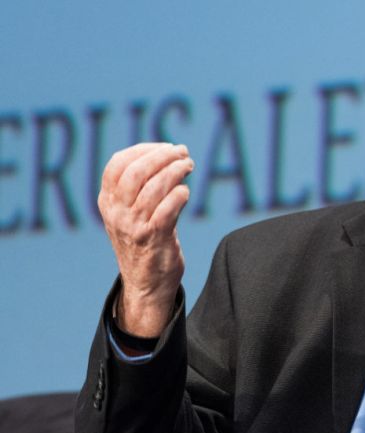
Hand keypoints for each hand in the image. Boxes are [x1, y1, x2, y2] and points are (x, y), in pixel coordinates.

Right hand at [98, 143, 193, 336]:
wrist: (145, 285)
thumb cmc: (143, 242)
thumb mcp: (129, 213)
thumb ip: (138, 188)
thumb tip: (165, 155)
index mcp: (107, 202)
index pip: (117, 165)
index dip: (142, 150)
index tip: (166, 147)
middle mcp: (117, 213)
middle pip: (136, 171)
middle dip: (162, 156)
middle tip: (182, 153)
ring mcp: (134, 226)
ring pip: (154, 187)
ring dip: (176, 171)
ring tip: (189, 166)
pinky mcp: (154, 239)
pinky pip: (168, 209)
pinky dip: (179, 195)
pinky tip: (186, 192)